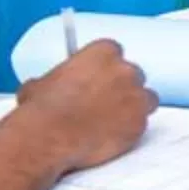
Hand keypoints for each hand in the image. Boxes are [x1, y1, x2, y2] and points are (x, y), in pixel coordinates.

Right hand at [7, 39, 154, 179]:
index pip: (114, 53)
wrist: (49, 136)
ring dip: (133, 107)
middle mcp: (125, 71)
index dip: (106, 69)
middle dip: (122, 88)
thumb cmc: (43, 108)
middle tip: (104, 103)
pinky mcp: (140, 124)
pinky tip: (112, 137)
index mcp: (103, 52)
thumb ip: (59, 78)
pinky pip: (143, 125)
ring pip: (146, 99)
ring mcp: (136, 97)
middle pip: (133, 75)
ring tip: (113, 121)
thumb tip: (51, 86)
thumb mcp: (42, 81)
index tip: (99, 79)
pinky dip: (131, 130)